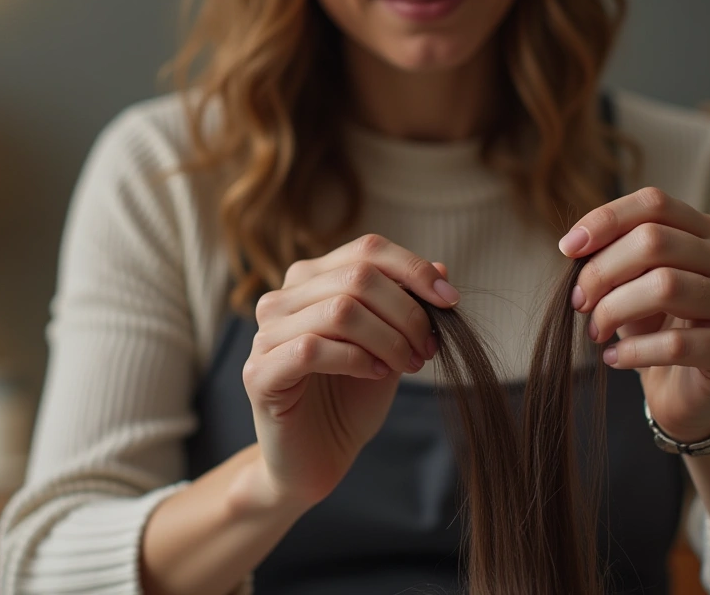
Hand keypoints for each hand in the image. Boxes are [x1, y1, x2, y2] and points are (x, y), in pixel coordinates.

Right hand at [243, 234, 457, 509]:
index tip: (450, 301)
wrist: (315, 461)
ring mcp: (265, 335)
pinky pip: (313, 350)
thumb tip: (442, 268)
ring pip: (339, 310)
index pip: (366, 250)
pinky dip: (356, 360)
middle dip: (407, 312)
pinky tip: (375, 374)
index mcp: (310, 282)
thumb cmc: (350, 401)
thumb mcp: (390, 347)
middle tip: (427, 349)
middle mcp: (281, 299)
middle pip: (357, 276)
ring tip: (407, 365)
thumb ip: (407, 308)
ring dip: (388, 338)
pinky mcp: (260, 374)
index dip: (414, 269)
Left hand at [560, 187, 709, 443]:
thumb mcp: (632, 284)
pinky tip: (614, 358)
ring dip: (615, 309)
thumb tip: (575, 245)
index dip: (605, 220)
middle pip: (655, 241)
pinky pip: (678, 343)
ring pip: (666, 286)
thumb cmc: (656, 328)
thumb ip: (614, 256)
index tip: (567, 250)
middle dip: (602, 271)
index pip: (655, 203)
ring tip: (595, 331)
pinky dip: (634, 351)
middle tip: (578, 303)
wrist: (690, 395)